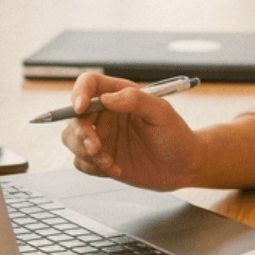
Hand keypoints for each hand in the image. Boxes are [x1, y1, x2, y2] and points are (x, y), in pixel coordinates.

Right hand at [60, 72, 200, 190]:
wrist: (183, 167)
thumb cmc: (175, 135)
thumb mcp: (161, 113)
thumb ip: (135, 100)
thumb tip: (105, 99)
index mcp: (119, 95)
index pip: (89, 84)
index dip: (79, 93)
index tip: (81, 108)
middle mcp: (105, 114)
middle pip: (74, 116)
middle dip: (80, 133)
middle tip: (96, 147)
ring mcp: (101, 136)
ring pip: (71, 139)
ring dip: (84, 152)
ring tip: (109, 162)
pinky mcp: (100, 158)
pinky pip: (81, 162)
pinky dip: (93, 167)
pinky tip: (116, 170)